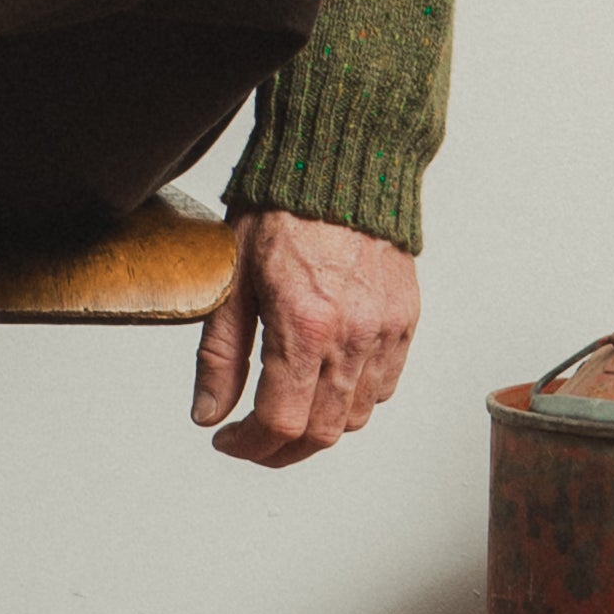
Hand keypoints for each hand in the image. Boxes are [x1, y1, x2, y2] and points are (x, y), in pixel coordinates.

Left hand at [194, 210, 420, 464]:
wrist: (339, 164)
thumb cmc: (280, 210)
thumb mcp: (231, 280)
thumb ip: (219, 356)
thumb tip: (208, 414)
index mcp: (304, 325)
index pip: (281, 423)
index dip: (248, 446)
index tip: (227, 439)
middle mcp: (353, 335)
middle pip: (321, 433)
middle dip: (280, 449)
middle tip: (251, 439)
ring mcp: (385, 330)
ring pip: (357, 417)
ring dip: (317, 426)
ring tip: (285, 409)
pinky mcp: (405, 320)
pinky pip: (385, 385)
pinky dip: (354, 398)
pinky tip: (325, 381)